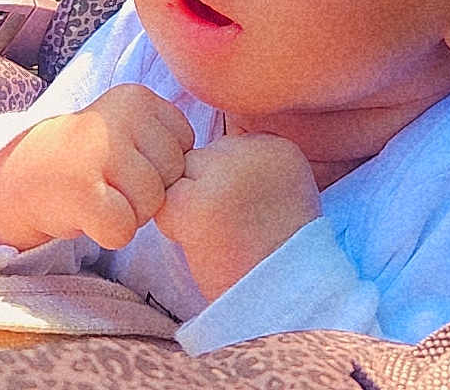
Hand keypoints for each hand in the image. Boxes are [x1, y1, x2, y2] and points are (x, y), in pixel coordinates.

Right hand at [0, 83, 193, 250]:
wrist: (26, 175)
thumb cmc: (93, 157)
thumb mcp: (131, 125)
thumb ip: (169, 135)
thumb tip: (223, 164)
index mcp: (138, 97)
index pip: (186, 145)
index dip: (163, 165)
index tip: (128, 159)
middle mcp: (119, 117)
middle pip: (171, 178)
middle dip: (148, 192)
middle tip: (112, 182)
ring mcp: (98, 151)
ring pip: (151, 206)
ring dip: (129, 214)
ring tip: (101, 195)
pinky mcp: (80, 190)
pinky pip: (123, 229)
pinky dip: (110, 232)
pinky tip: (90, 213)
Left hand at [155, 133, 320, 302]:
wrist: (284, 302)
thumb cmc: (277, 257)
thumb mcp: (283, 193)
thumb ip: (249, 168)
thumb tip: (198, 159)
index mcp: (280, 147)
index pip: (227, 147)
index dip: (227, 187)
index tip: (250, 217)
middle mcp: (255, 151)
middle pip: (201, 157)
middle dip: (204, 192)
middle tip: (232, 232)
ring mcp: (226, 173)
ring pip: (180, 175)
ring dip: (187, 207)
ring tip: (219, 238)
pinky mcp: (199, 202)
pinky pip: (165, 201)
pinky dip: (174, 227)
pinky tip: (203, 246)